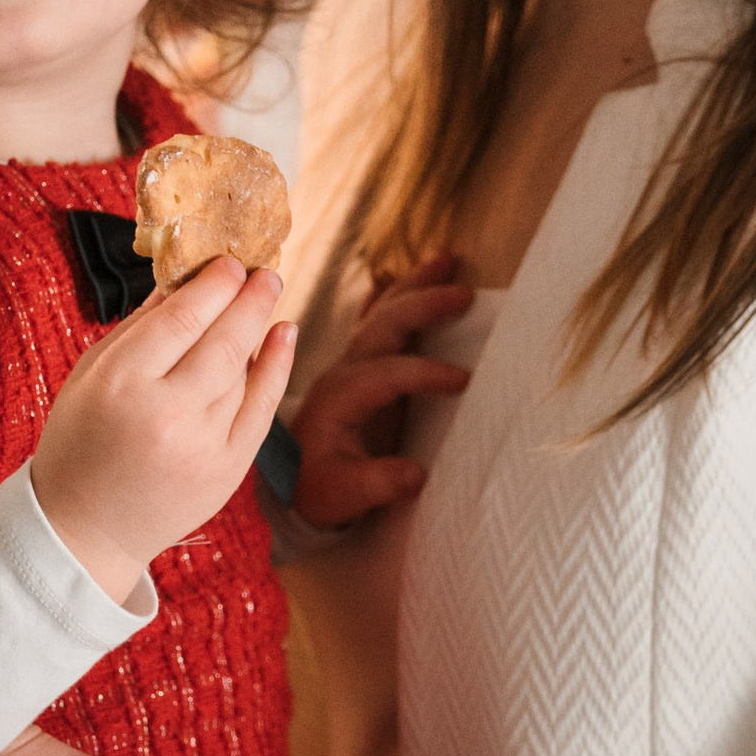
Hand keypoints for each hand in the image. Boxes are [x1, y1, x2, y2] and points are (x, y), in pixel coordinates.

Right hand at [31, 255, 294, 601]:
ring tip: (266, 296)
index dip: (212, 285)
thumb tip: (180, 278)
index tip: (228, 262)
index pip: (180, 319)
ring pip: (242, 372)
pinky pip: (263, 409)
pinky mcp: (228, 471)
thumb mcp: (89, 377)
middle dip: (248, 298)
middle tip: (262, 271)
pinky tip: (284, 335)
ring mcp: (203, 446)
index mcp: (121, 384)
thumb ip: (137, 328)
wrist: (86, 528)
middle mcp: (166, 414)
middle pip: (222, 342)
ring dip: (259, 327)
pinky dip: (277, 367)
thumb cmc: (80, 443)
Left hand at [291, 254, 472, 529]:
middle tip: (465, 293)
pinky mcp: (361, 366)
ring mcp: (351, 363)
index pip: (388, 373)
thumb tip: (415, 474)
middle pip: (384, 326)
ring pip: (383, 313)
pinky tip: (415, 275)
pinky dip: (397, 296)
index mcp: (339, 397)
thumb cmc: (317, 489)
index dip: (425, 373)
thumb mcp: (341, 496)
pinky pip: (379, 320)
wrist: (291, 484)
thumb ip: (376, 483)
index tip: (464, 379)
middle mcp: (343, 371)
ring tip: (448, 259)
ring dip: (414, 286)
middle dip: (422, 305)